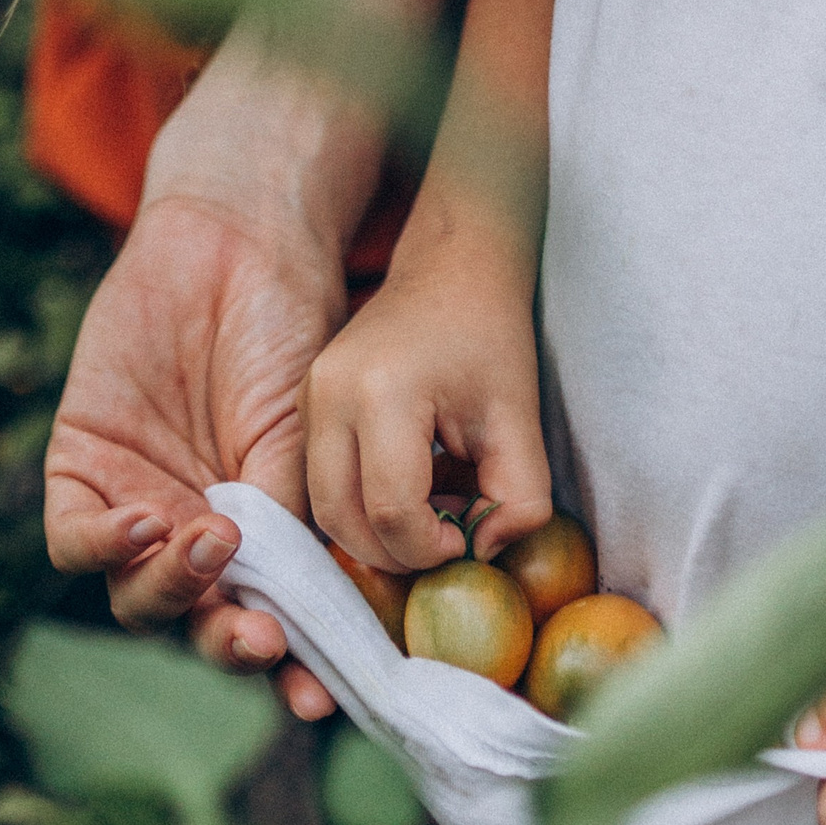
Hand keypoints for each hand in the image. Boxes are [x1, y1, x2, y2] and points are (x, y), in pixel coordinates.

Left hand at [44, 191, 345, 718]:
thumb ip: (296, 525)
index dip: (287, 670)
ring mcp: (135, 505)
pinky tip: (148, 519)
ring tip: (210, 543)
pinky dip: (107, 546)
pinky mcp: (79, 467)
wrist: (237, 247)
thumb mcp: (307, 439)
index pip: (264, 623)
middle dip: (226, 640)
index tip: (313, 698)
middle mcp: (194, 535)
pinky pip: (73, 540)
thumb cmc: (290, 335)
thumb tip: (310, 616)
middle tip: (258, 632)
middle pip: (195, 625)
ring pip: (132, 597)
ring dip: (172, 589)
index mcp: (258, 540)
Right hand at [302, 259, 553, 574]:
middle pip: (343, 520)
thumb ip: (520, 500)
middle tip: (447, 539)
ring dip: (375, 534)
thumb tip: (482, 553)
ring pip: (323, 510)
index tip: (468, 536)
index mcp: (382, 393)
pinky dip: (360, 505)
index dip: (433, 547)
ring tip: (431, 512)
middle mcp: (328, 396)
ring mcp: (307, 398)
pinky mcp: (304, 404)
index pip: (393, 512)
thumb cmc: (491, 340)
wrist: (454, 271)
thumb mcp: (522, 421)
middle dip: (397, 552)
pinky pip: (321, 481)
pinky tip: (409, 486)